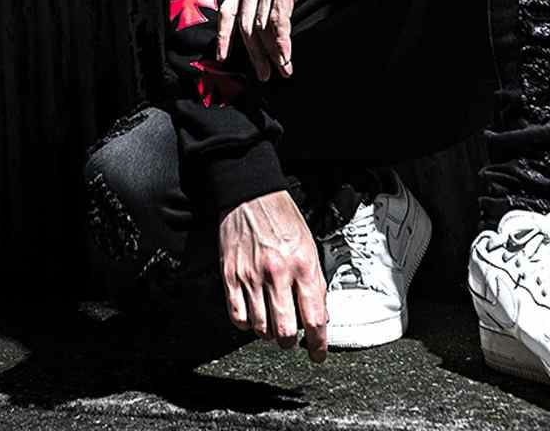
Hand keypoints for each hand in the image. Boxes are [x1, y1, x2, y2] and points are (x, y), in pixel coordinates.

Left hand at [215, 0, 361, 80]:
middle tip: (263, 75)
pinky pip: (279, 19)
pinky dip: (282, 42)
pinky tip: (286, 56)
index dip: (223, 36)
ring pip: (263, 26)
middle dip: (254, 54)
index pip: (228, 9)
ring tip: (282, 71)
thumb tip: (266, 20)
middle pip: (246, 25)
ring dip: (272, 54)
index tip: (223, 58)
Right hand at [218, 189, 327, 361]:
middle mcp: (277, 273)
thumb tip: (318, 312)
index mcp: (302, 264)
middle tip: (292, 338)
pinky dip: (246, 324)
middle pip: (285, 331)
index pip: (314, 317)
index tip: (317, 354)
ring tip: (272, 322)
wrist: (250, 195)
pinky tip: (253, 315)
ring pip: (260, 328)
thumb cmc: (282, 217)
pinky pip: (237, 317)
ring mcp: (251, 276)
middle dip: (291, 342)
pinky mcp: (230, 276)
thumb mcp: (309, 244)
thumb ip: (314, 280)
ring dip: (269, 333)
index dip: (318, 344)